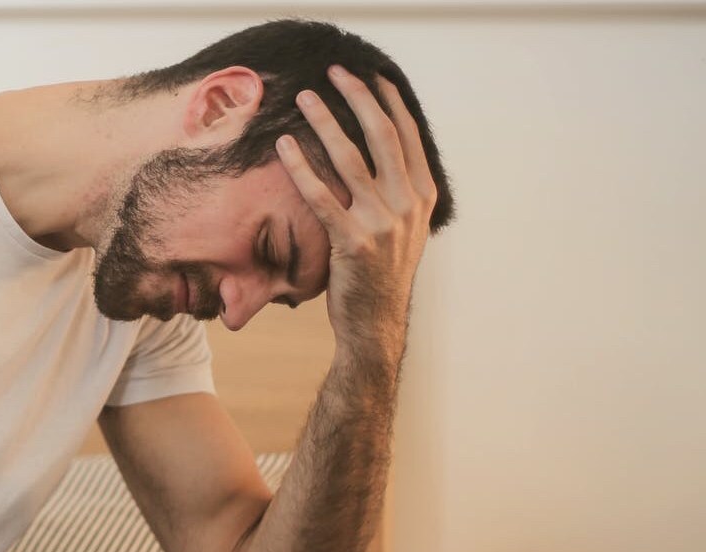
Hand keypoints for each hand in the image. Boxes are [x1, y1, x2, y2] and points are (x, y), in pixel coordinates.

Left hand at [275, 66, 440, 354]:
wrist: (375, 324)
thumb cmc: (380, 274)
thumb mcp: (404, 229)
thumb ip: (398, 191)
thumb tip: (381, 151)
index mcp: (422, 196)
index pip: (407, 136)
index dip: (388, 102)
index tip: (370, 75)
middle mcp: (407, 205)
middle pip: (382, 136)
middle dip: (358, 98)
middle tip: (335, 72)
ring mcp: (382, 224)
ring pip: (350, 160)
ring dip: (325, 123)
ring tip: (304, 98)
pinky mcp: (353, 242)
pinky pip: (321, 196)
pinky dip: (301, 167)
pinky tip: (284, 146)